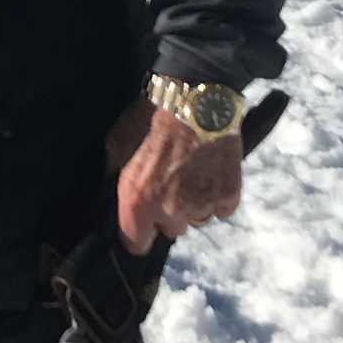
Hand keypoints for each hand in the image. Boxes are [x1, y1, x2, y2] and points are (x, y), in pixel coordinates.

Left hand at [105, 99, 243, 251]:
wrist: (196, 98)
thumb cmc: (150, 116)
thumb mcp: (117, 143)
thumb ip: (115, 173)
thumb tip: (112, 185)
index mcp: (138, 202)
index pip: (136, 244)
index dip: (137, 232)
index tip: (141, 221)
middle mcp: (170, 211)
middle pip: (170, 230)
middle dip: (168, 213)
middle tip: (171, 181)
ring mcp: (203, 205)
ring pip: (197, 219)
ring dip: (194, 204)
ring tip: (193, 173)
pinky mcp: (230, 196)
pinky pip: (221, 208)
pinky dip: (217, 195)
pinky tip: (211, 172)